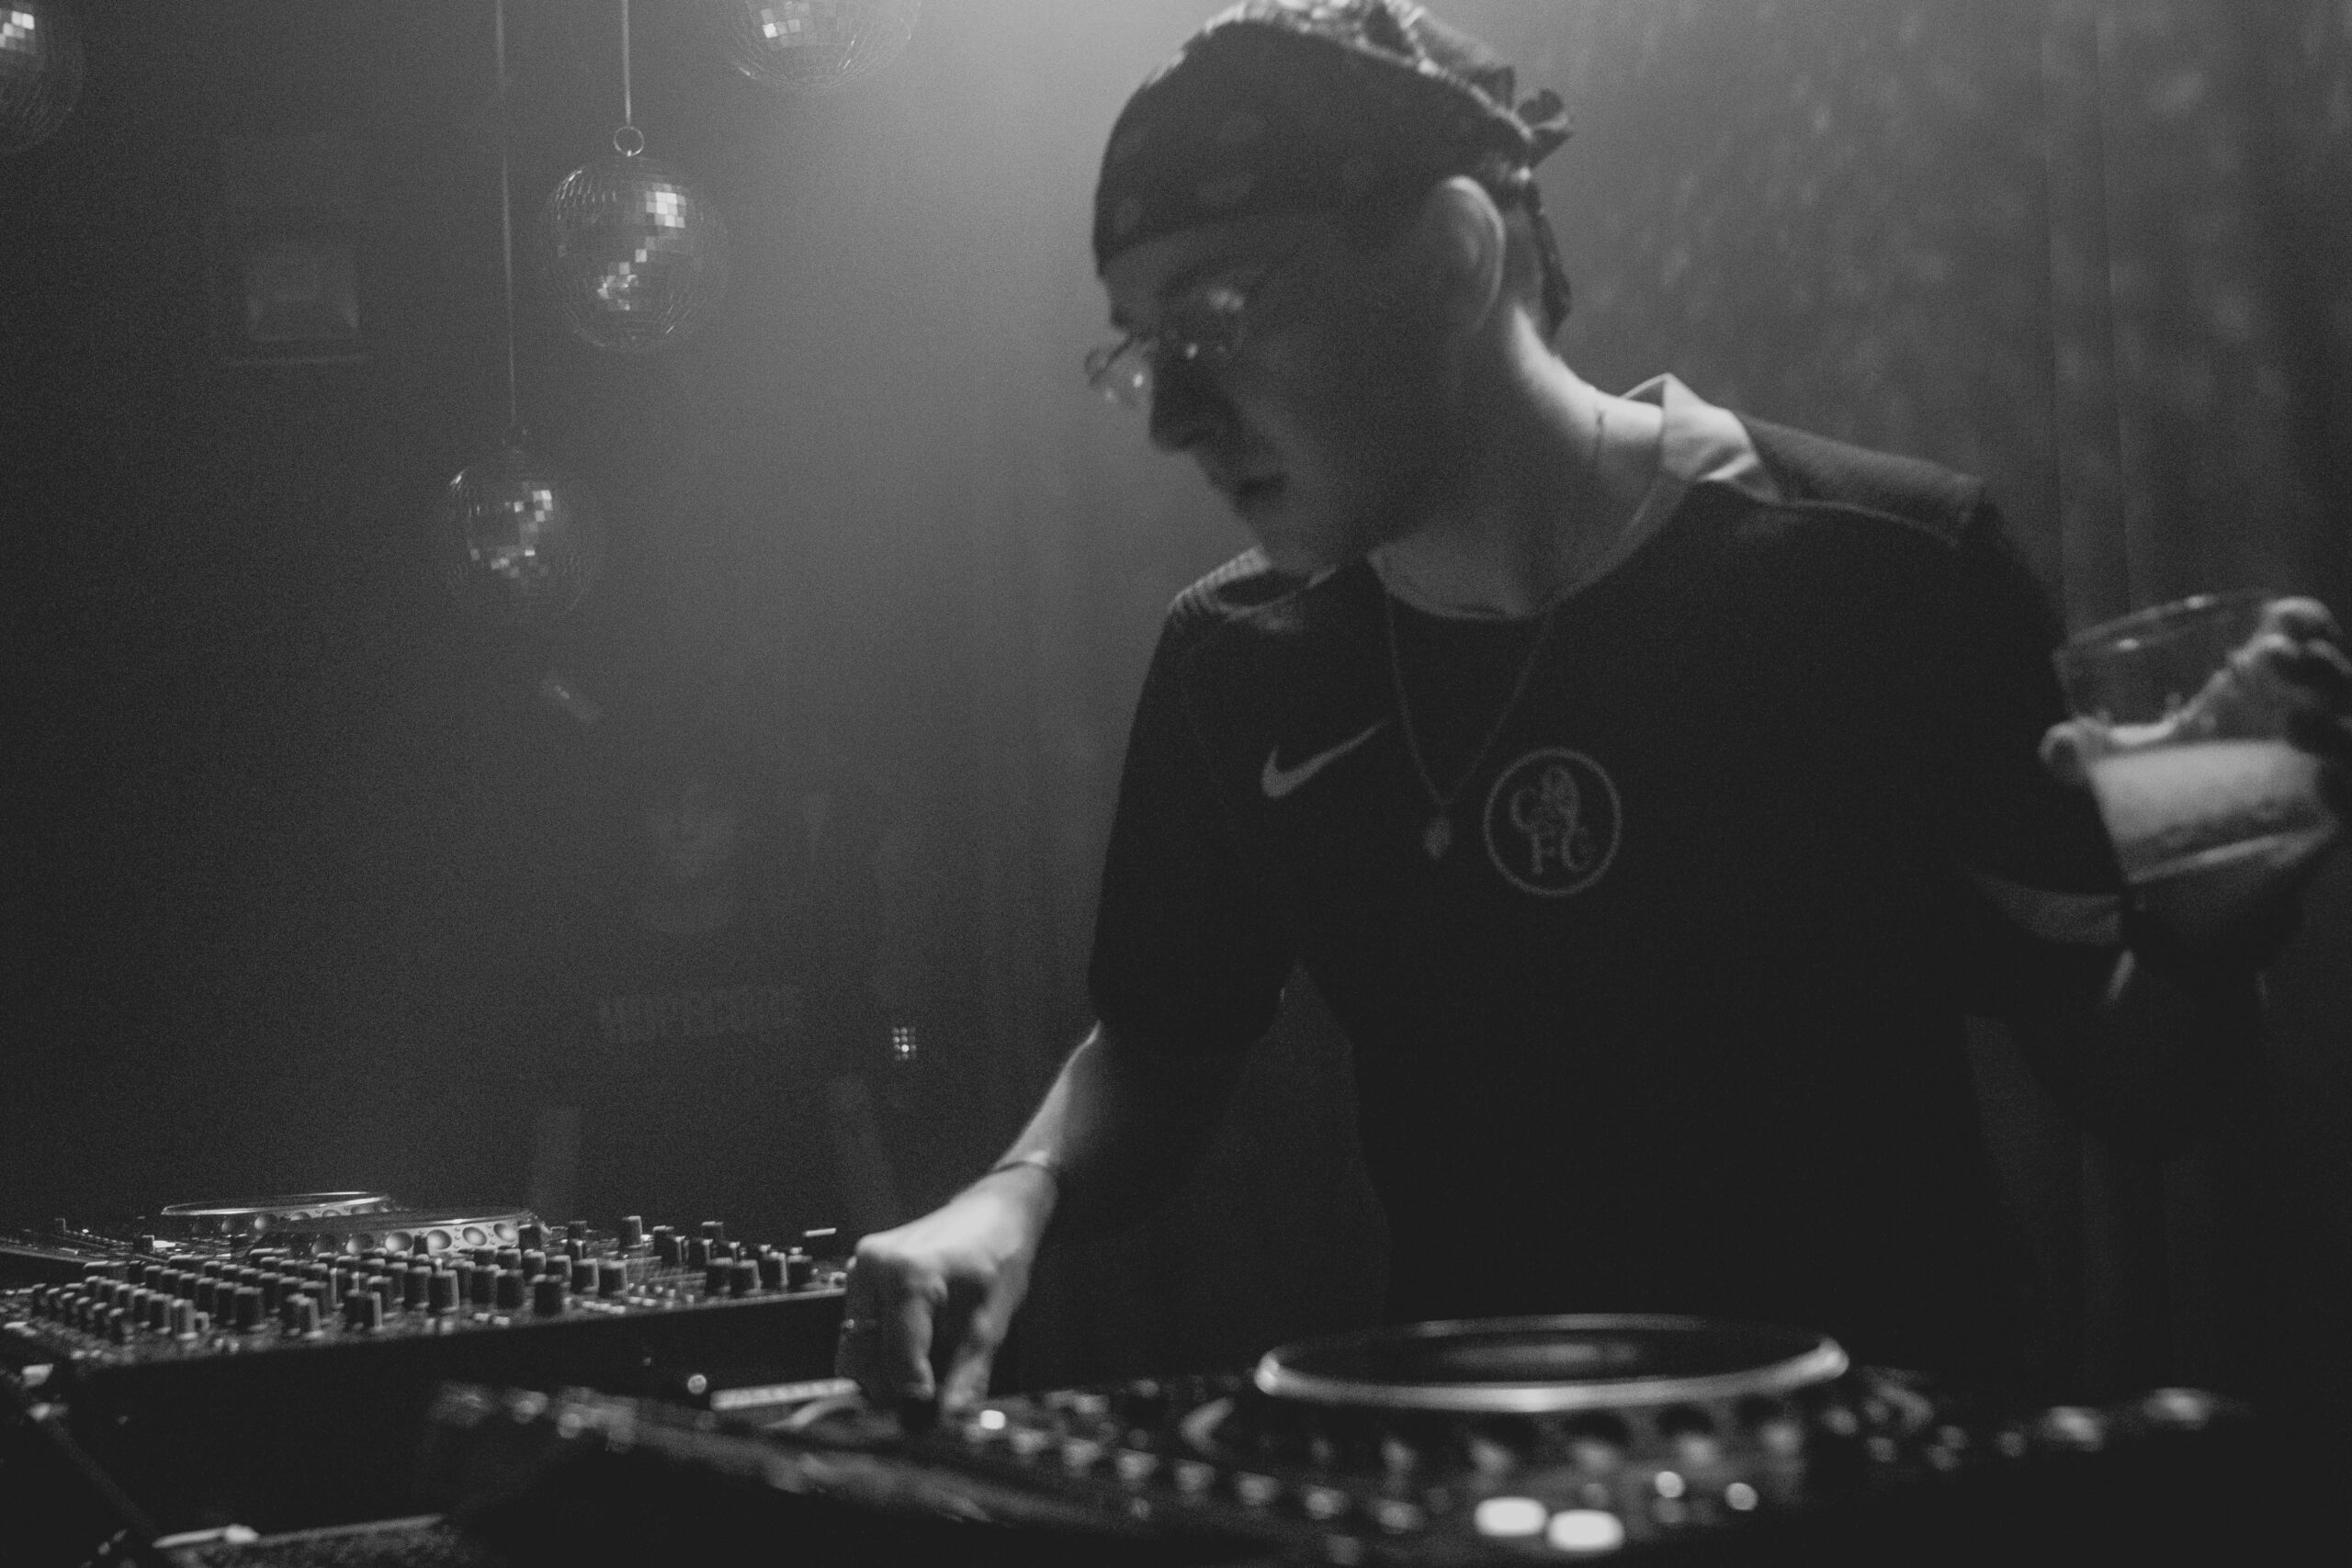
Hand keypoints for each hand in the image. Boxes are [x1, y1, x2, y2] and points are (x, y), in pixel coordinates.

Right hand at [835, 1167, 1055, 1413]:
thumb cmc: (998, 1257)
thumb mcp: (990, 1323)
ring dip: (883, 1371)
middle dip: (891, 1388)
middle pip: (861, 1360)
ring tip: (925, 1368)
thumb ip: (965, 1377)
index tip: (931, 1419)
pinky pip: (858, 1329)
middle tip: (929, 1397)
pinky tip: (914, 1346)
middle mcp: (871, 1269)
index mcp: (905, 1276)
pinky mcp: (857, 1275)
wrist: (994, 1213)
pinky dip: (881, 1349)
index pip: (896, 1362)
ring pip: (853, 1348)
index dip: (914, 1398)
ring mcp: (859, 1269)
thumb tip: (945, 1423)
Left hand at [2041, 596, 2348, 958]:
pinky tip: (2322, 784)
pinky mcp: (2331, 825)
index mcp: (2263, 693)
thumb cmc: (2175, 792)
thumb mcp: (2128, 767)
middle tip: (2277, 657)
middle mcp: (2305, 724)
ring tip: (2295, 726)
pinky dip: (2343, 789)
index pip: (2305, 640)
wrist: (2193, 877)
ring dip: (2335, 726)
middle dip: (2320, 666)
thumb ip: (2085, 756)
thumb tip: (2055, 747)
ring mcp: (2326, 772)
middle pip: (2338, 681)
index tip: (2286, 618)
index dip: (2306, 622)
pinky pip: (2351, 800)